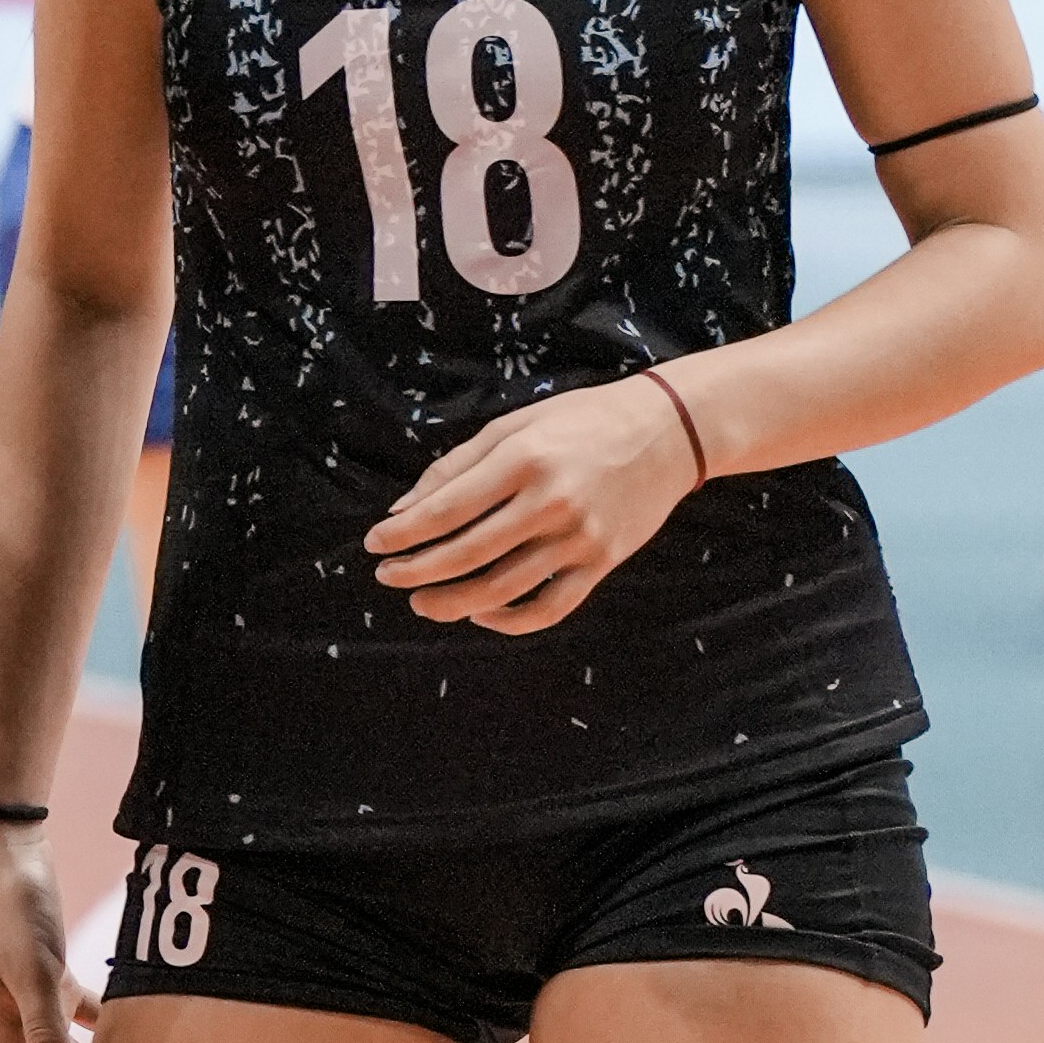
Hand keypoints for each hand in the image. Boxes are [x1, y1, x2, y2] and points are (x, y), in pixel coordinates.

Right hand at [0, 828, 89, 1042]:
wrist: (1, 855)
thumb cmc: (12, 913)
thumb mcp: (32, 973)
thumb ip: (45, 1032)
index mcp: (4, 1040)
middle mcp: (16, 1031)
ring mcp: (34, 1005)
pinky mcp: (52, 978)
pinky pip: (85, 1019)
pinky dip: (108, 1032)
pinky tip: (144, 1038)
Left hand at [362, 374, 693, 635]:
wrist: (669, 432)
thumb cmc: (580, 421)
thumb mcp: (514, 425)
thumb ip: (456, 466)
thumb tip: (403, 510)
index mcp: (523, 459)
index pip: (447, 508)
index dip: (403, 532)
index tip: (374, 543)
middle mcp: (551, 500)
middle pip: (468, 553)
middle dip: (417, 570)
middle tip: (387, 576)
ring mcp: (580, 536)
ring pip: (503, 588)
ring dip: (452, 602)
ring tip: (421, 602)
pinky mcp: (603, 561)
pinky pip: (550, 607)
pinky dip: (510, 620)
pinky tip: (481, 614)